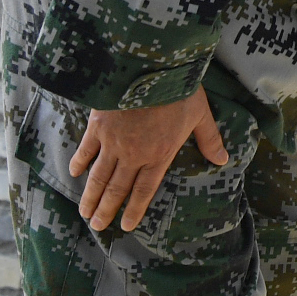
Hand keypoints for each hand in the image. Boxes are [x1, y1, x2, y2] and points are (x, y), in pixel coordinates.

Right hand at [69, 86, 230, 231]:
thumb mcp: (201, 115)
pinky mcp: (98, 126)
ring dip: (90, 196)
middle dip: (106, 210)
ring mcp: (113, 142)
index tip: (125, 226)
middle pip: (117, 189)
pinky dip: (79, 162)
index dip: (134, 209)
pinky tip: (74, 174)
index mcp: (159, 154)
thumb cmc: (180, 90)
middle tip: (96, 227)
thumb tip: (222, 160)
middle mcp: (133, 154)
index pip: (144, 190)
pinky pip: (85, 149)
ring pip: (98, 176)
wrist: (151, 68)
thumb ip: (209, 140)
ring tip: (84, 212)